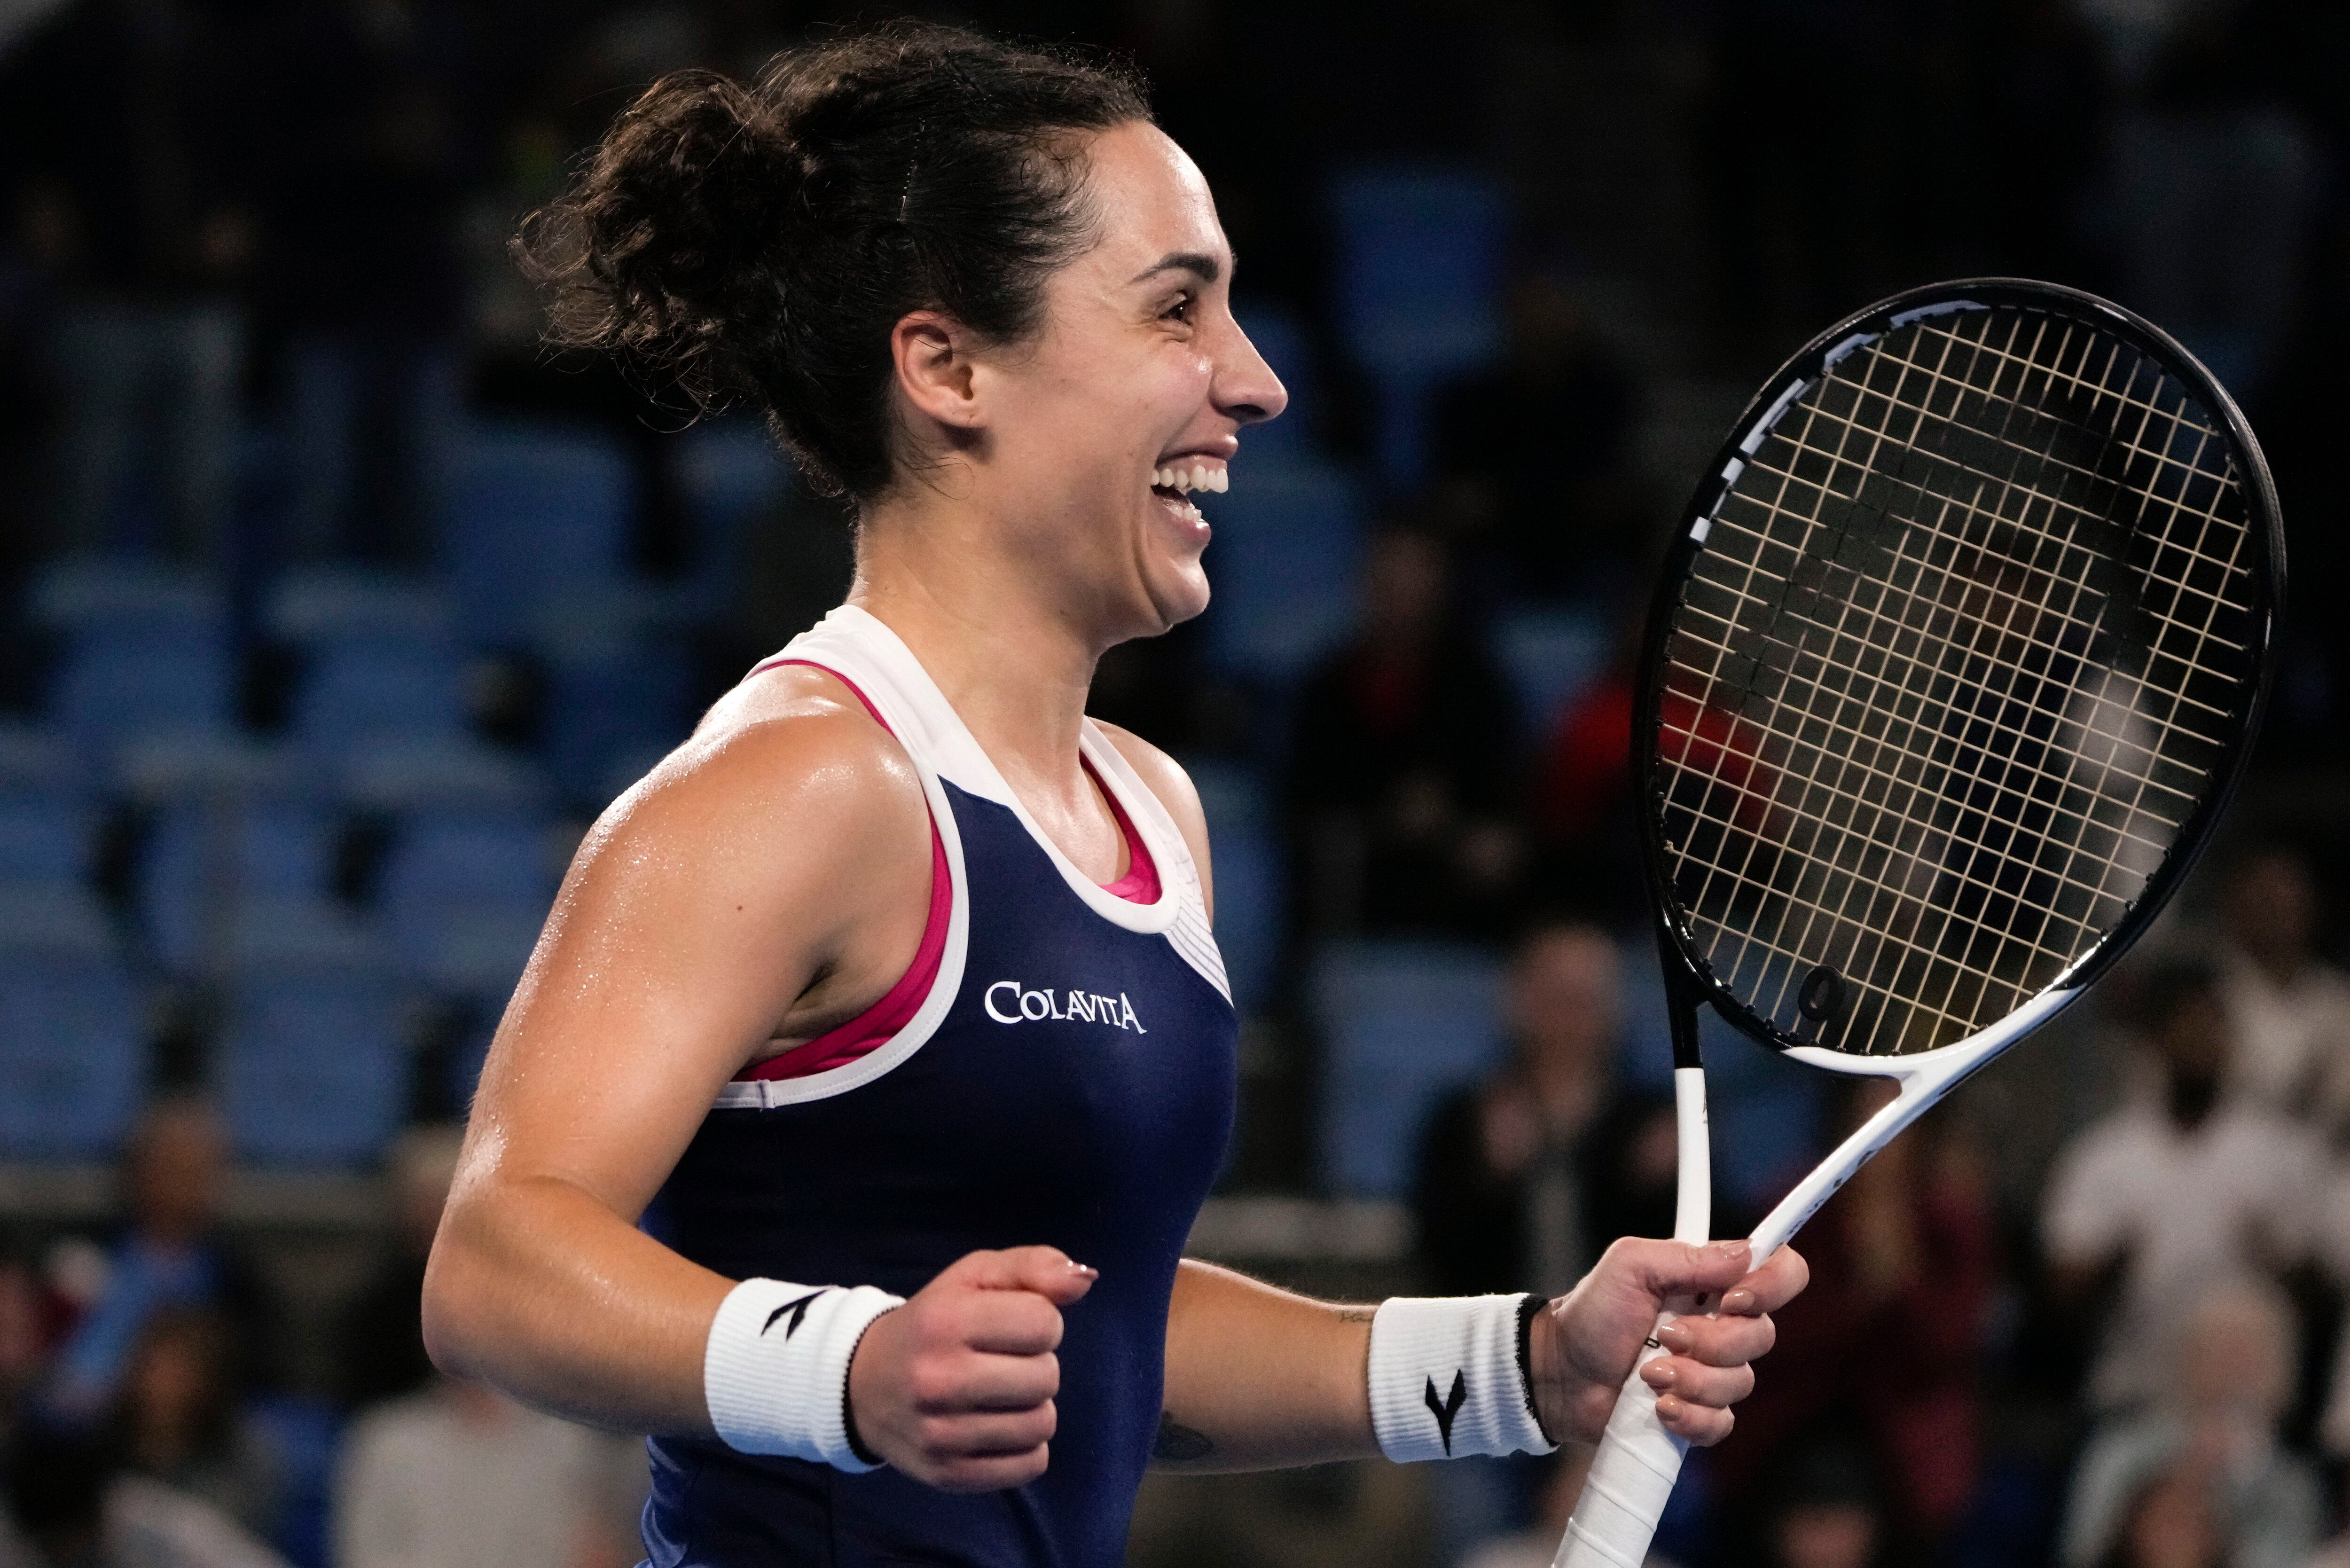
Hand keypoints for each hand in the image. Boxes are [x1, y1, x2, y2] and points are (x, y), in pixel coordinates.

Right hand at [845, 1246, 1095, 1489]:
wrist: (863, 1384)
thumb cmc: (933, 1322)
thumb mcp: (974, 1277)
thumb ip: (1033, 1267)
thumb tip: (1085, 1278)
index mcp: (945, 1321)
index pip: (1044, 1323)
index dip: (1039, 1321)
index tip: (1011, 1326)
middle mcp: (937, 1379)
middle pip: (1046, 1376)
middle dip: (1036, 1364)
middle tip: (1002, 1362)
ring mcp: (941, 1434)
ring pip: (1042, 1424)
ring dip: (1032, 1406)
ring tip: (1000, 1394)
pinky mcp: (949, 1474)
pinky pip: (1030, 1465)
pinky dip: (1026, 1447)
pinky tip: (997, 1426)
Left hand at [1529, 1237, 1806, 1447]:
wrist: (1561, 1372)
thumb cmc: (1592, 1313)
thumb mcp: (1629, 1265)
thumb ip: (1686, 1257)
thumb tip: (1744, 1254)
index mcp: (1714, 1284)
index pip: (1780, 1274)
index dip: (1771, 1287)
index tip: (1731, 1299)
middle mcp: (1723, 1326)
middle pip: (1761, 1336)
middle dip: (1711, 1341)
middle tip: (1666, 1337)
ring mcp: (1713, 1372)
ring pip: (1740, 1383)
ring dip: (1691, 1379)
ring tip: (1647, 1374)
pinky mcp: (1701, 1411)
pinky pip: (1722, 1422)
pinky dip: (1689, 1416)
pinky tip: (1658, 1407)